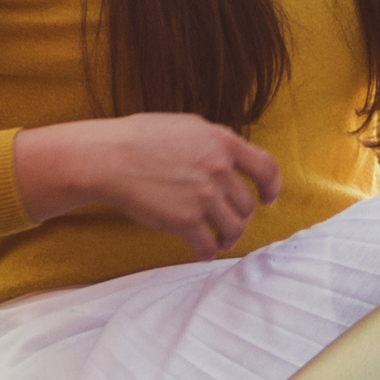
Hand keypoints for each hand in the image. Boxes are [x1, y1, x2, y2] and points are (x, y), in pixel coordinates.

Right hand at [16, 112, 279, 257]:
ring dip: (227, 238)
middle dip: (238, 216)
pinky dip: (207, 253)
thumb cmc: (140, 139)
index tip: (268, 199)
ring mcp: (204, 196)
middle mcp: (219, 169)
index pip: (266, 167)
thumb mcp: (187, 126)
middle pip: (246, 205)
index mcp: (223, 141)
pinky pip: (208, 246)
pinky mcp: (185, 221)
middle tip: (226, 222)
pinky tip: (201, 252)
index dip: (271, 187)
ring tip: (217, 239)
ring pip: (234, 228)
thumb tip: (233, 159)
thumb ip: (214, 143)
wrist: (108, 157)